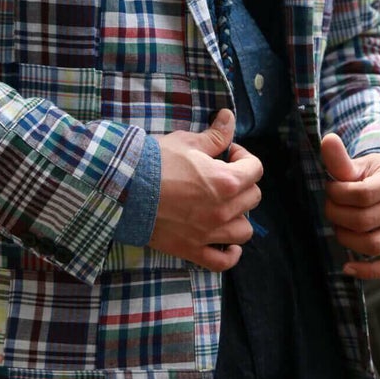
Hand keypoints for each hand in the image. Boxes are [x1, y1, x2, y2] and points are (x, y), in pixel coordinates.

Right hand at [149, 110, 262, 270]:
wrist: (123, 189)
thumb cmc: (154, 162)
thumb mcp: (186, 142)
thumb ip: (214, 135)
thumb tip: (229, 117)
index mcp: (226, 181)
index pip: (255, 169)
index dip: (244, 157)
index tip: (228, 154)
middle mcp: (223, 210)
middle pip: (253, 198)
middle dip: (242, 184)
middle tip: (222, 177)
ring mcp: (209, 233)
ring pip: (244, 231)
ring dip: (239, 217)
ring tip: (225, 208)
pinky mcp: (192, 249)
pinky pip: (223, 261)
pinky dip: (230, 254)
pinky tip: (228, 244)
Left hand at [321, 132, 379, 279]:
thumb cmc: (373, 173)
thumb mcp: (358, 164)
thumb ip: (341, 159)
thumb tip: (327, 140)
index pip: (363, 194)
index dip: (338, 195)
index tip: (330, 189)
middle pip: (365, 221)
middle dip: (337, 216)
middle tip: (330, 207)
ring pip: (374, 244)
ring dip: (346, 238)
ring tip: (338, 224)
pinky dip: (368, 271)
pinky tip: (347, 267)